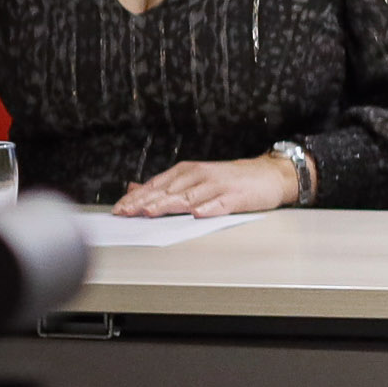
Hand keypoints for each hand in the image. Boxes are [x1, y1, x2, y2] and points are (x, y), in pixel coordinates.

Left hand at [115, 156, 298, 218]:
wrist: (268, 175)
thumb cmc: (229, 180)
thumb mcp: (194, 177)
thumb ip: (164, 185)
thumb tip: (134, 188)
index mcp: (187, 172)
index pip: (155, 185)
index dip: (136, 197)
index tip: (118, 209)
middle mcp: (199, 176)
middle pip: (168, 191)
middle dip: (145, 202)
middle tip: (126, 212)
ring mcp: (218, 186)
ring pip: (189, 196)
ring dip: (169, 204)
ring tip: (151, 213)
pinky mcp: (237, 196)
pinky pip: (221, 203)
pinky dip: (209, 208)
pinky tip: (198, 214)